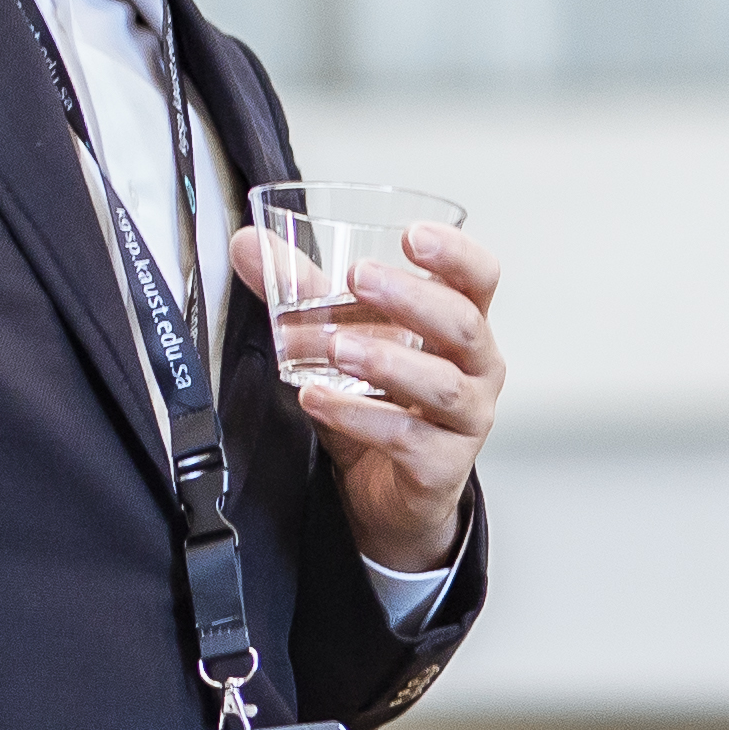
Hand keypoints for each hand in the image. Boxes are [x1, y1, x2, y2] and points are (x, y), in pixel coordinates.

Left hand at [231, 218, 502, 573]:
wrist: (384, 494)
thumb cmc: (381, 404)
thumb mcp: (343, 339)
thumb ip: (303, 291)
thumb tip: (248, 243)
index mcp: (461, 327)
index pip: (479, 279)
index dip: (455, 253)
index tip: (411, 235)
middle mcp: (477, 370)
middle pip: (463, 325)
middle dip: (412, 298)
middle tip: (359, 278)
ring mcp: (466, 420)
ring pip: (440, 384)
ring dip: (385, 360)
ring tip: (335, 348)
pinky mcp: (442, 466)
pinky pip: (406, 438)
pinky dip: (358, 416)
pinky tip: (317, 398)